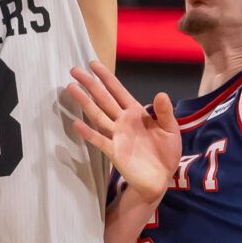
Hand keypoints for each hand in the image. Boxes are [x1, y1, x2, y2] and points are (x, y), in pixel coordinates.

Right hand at [67, 61, 180, 204]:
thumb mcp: (170, 129)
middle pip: (104, 99)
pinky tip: (76, 123)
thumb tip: (161, 93)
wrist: (161, 178)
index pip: (118, 91)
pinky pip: (99, 140)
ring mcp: (117, 135)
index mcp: (136, 112)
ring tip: (71, 88)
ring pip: (98, 115)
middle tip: (74, 70)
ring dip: (85, 102)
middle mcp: (123, 120)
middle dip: (90, 84)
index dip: (106, 77)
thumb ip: (165, 113)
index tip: (93, 64)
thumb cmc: (166, 152)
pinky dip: (88, 132)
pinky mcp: (114, 151)